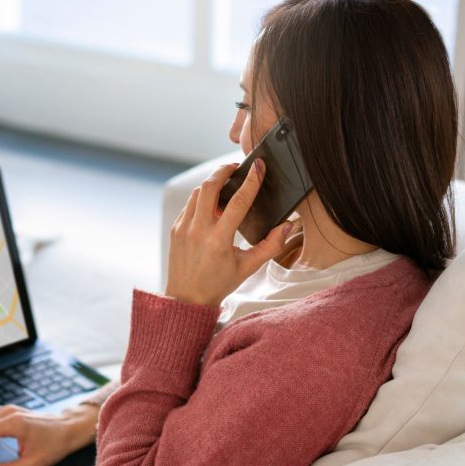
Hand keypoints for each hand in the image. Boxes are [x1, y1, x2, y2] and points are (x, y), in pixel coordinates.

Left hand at [165, 159, 294, 307]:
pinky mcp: (175, 229)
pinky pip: (189, 205)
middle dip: (223, 171)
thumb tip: (288, 226)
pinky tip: (212, 203)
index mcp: (219, 240)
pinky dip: (201, 199)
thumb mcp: (248, 267)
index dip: (251, 181)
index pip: (238, 202)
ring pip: (197, 193)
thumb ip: (270, 246)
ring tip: (225, 183)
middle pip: (209, 187)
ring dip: (211, 184)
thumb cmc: (218, 284)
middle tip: (236, 167)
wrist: (187, 298)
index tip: (258, 167)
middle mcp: (198, 231)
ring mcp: (183, 228)